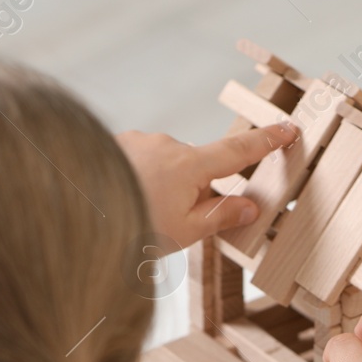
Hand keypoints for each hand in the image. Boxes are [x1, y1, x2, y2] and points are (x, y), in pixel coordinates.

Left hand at [116, 122, 298, 249]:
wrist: (74, 213)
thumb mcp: (185, 231)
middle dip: (192, 192)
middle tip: (171, 223)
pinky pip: (140, 162)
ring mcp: (139, 141)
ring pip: (166, 166)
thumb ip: (221, 215)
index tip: (287, 130)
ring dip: (162, 187)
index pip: (239, 151)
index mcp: (190, 165)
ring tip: (139, 215)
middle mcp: (166, 144)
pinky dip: (139, 180)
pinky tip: (122, 200)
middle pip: (197, 166)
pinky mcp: (117, 144)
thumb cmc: (131, 226)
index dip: (266, 142)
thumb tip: (249, 206)